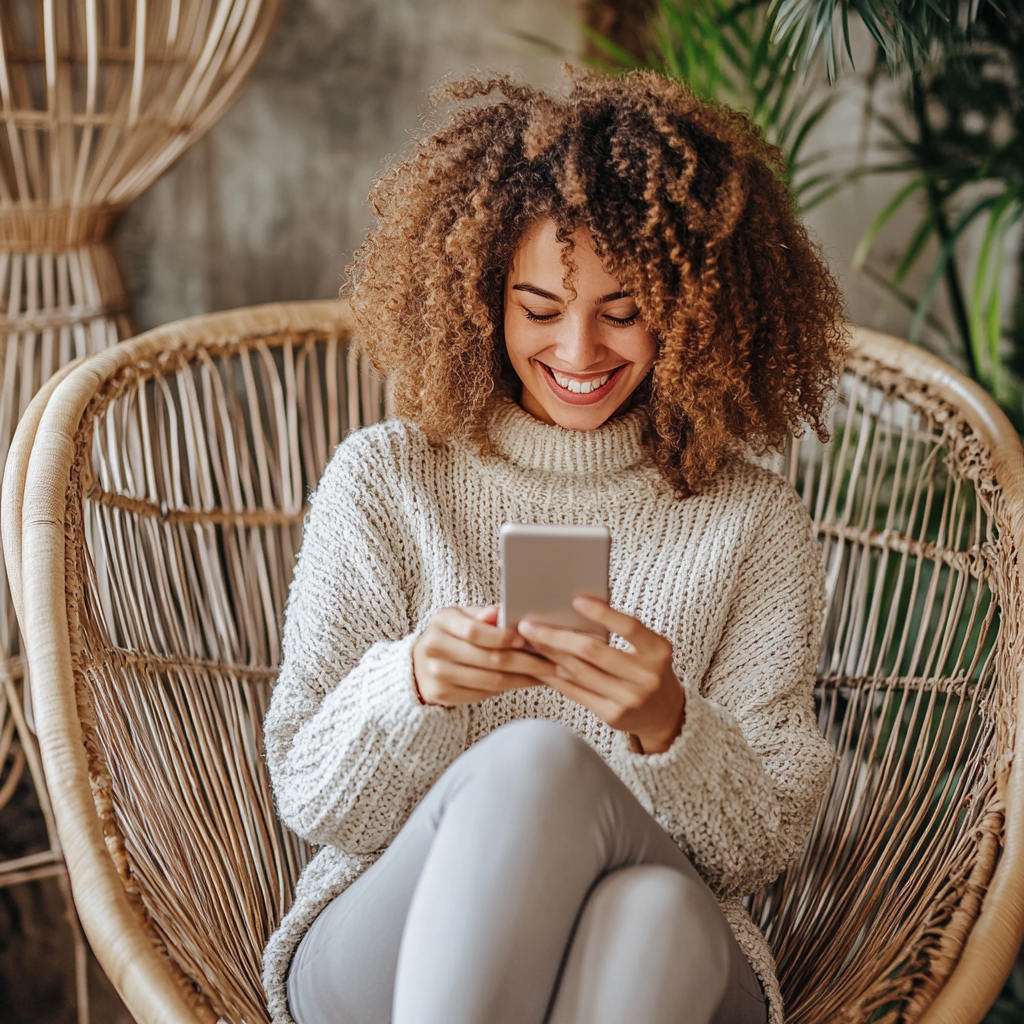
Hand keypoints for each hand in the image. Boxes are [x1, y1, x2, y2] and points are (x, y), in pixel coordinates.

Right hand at [412, 606, 552, 706]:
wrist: (420, 664)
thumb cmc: (452, 634)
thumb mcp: (462, 617)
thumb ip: (483, 615)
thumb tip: (502, 612)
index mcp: (441, 622)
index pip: (475, 632)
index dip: (503, 637)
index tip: (528, 639)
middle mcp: (435, 649)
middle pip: (488, 659)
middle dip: (526, 661)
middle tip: (552, 662)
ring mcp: (437, 675)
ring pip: (490, 680)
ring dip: (524, 678)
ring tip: (547, 673)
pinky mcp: (442, 695)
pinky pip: (484, 693)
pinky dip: (510, 688)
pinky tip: (527, 682)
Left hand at [518, 597, 685, 753]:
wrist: (665, 714)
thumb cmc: (648, 669)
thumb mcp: (647, 648)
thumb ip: (621, 631)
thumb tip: (574, 609)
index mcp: (658, 651)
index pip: (629, 627)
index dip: (603, 614)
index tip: (576, 599)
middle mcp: (646, 676)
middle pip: (593, 651)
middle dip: (556, 636)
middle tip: (530, 625)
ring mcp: (629, 699)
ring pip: (579, 672)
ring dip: (549, 654)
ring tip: (529, 641)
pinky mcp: (613, 715)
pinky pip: (576, 692)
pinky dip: (555, 676)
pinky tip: (539, 664)